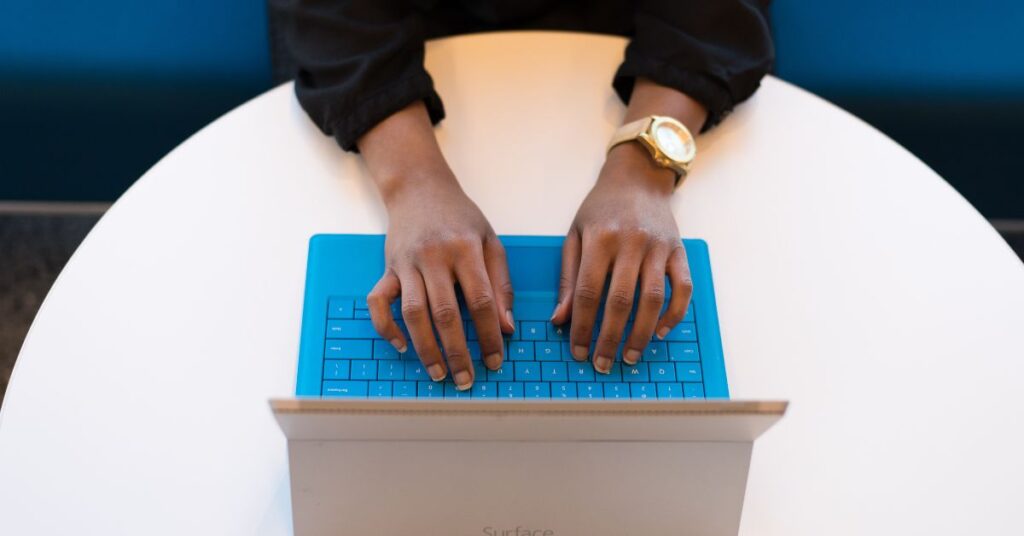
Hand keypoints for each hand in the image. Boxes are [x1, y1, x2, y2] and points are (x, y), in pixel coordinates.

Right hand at [365, 169, 513, 390]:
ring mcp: (407, 263)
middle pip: (446, 313)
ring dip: (425, 347)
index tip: (495, 360)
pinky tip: (401, 346)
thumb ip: (501, 283)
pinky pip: (378, 302)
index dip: (489, 334)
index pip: (481, 300)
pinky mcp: (387, 267)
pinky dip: (386, 327)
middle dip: (457, 351)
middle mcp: (434, 257)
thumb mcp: (490, 241)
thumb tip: (506, 327)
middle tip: (466, 379)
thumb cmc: (459, 217)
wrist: (419, 187)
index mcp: (466, 249)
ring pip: (413, 313)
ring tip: (438, 373)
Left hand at [551, 142, 692, 372]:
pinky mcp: (679, 251)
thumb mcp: (575, 234)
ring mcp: (659, 247)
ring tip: (630, 356)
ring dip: (642, 333)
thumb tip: (559, 320)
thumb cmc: (601, 208)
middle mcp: (631, 243)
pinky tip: (661, 331)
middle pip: (620, 301)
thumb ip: (568, 277)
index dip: (582, 326)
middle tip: (603, 363)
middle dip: (610, 337)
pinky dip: (674, 314)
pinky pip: (682, 288)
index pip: (588, 292)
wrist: (638, 178)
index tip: (578, 351)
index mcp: (600, 238)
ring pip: (653, 299)